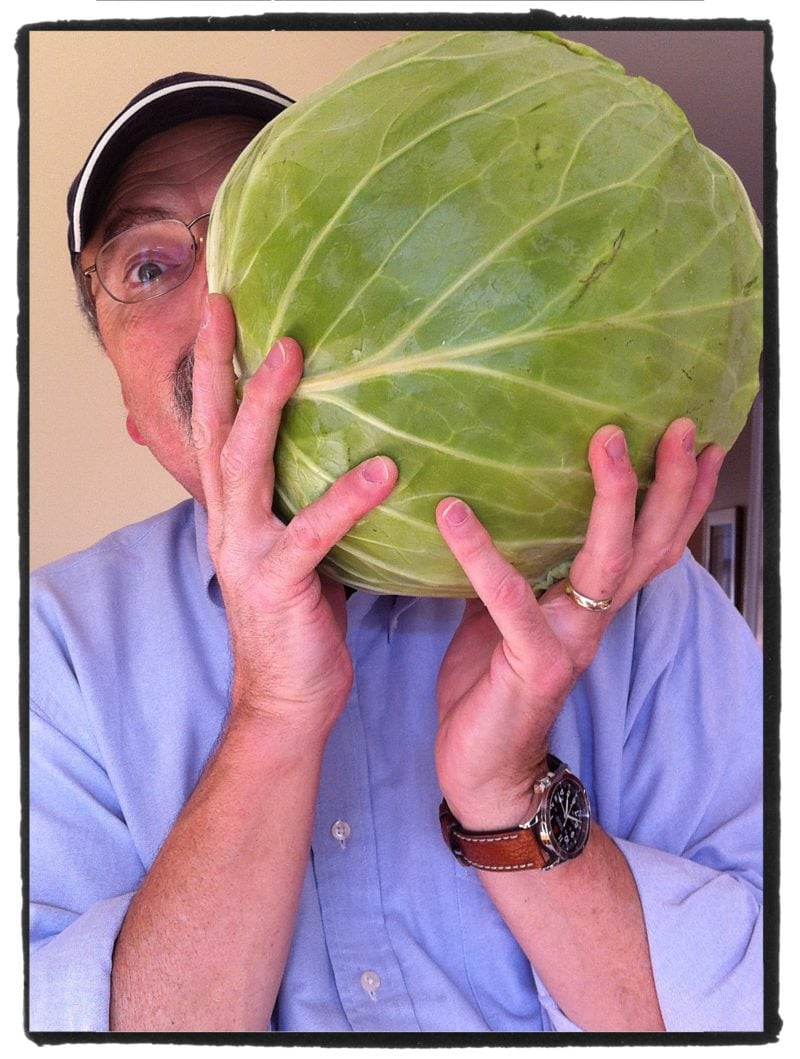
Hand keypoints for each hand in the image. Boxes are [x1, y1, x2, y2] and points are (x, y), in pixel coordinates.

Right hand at [191, 295, 396, 737]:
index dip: (216, 370)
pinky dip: (345, 499)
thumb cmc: (302, 622)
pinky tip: (383, 470)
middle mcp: (228, 522)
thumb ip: (313, 501)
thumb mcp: (303, 549)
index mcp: (236, 512)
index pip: (217, 427)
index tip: (224, 312)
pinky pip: (309, 534)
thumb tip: (363, 451)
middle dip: (219, 363)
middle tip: (227, 304)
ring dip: (266, 406)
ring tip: (295, 354)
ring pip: (244, 464)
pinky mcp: (276, 585)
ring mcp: (245, 552)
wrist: (288, 701)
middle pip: (214, 427)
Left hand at [433, 419, 724, 829]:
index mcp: (589, 605)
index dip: (681, 496)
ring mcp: (569, 641)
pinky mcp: (531, 663)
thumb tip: (488, 511)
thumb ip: (511, 569)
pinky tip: (454, 513)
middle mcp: (593, 620)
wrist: (485, 771)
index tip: (699, 442)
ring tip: (606, 441)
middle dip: (672, 484)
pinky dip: (482, 555)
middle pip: (650, 544)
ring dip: (612, 501)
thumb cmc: (493, 689)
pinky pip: (509, 601)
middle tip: (682, 428)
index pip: (652, 543)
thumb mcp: (501, 617)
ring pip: (608, 564)